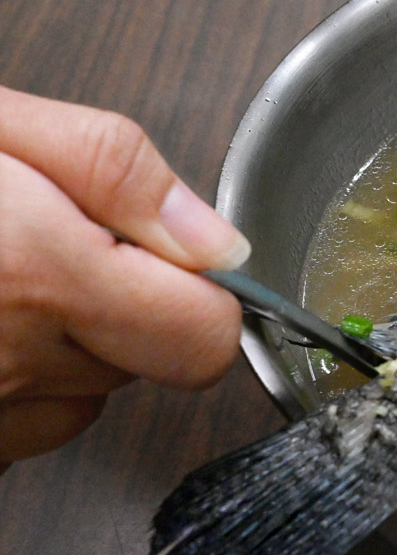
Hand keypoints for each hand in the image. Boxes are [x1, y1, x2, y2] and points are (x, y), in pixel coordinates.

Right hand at [0, 87, 249, 471]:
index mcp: (42, 278)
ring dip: (67, 348)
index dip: (208, 295)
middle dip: (126, 305)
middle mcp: (14, 365)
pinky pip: (23, 425)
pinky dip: (15, 383)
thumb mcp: (1, 128)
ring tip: (5, 280)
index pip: (207, 337)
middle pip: (152, 362)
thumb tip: (218, 240)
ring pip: (85, 396)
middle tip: (53, 247)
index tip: (172, 258)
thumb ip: (118, 173)